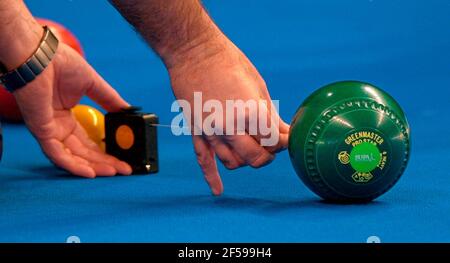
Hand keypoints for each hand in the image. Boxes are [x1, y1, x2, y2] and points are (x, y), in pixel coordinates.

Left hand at [13, 43, 131, 177]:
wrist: (41, 55)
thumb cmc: (61, 64)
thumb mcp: (94, 84)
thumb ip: (110, 100)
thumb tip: (128, 111)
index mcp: (68, 117)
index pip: (89, 140)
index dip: (107, 150)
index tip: (123, 156)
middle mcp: (58, 127)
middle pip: (84, 152)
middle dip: (106, 161)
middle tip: (125, 169)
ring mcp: (49, 131)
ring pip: (73, 157)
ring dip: (94, 166)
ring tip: (114, 172)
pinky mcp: (42, 131)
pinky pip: (58, 154)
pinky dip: (74, 165)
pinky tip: (91, 172)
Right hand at [168, 34, 289, 194]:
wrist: (194, 52)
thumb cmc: (229, 62)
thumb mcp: (258, 85)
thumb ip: (270, 115)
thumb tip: (285, 133)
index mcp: (250, 113)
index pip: (274, 142)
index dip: (284, 141)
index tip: (286, 137)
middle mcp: (231, 127)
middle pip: (256, 158)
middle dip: (268, 155)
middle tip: (270, 146)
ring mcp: (211, 132)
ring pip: (233, 162)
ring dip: (246, 160)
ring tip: (251, 148)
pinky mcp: (197, 132)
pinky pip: (203, 161)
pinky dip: (211, 177)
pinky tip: (218, 190)